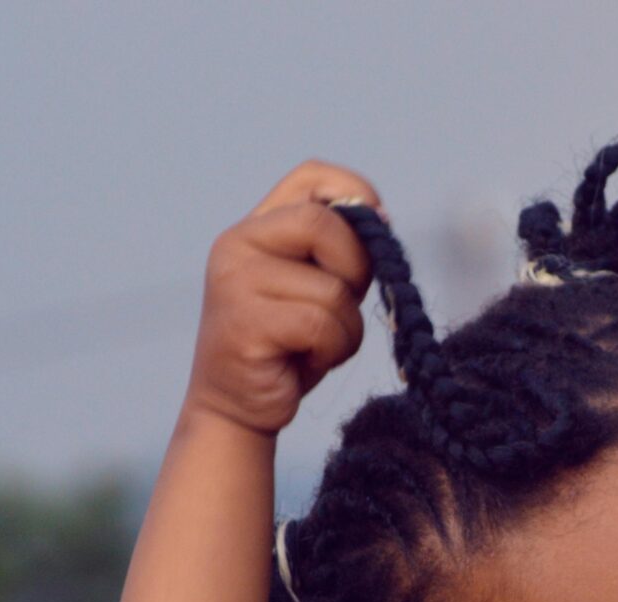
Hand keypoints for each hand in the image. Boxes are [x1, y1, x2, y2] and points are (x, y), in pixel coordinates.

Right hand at [183, 161, 381, 436]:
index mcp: (257, 228)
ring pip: (333, 289)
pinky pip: (322, 325)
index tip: (379, 228)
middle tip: (343, 307)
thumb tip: (381, 222)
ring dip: (346, 328)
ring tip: (314, 345)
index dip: (356, 193)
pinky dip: (331, 350)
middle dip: (358, 269)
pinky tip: (302, 362)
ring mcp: (236, 281)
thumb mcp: (316, 288)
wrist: (235, 408)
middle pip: (327, 224)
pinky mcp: (244, 323)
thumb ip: (339, 253)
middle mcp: (238, 244)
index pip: (312, 177)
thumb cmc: (287, 348)